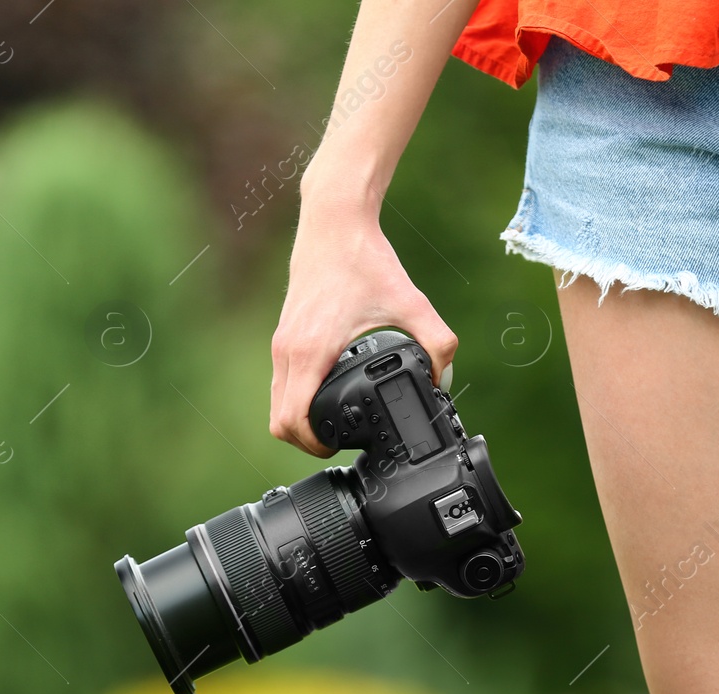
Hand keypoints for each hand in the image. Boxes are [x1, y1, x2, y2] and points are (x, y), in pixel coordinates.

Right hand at [269, 185, 456, 456]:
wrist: (333, 221)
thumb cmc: (364, 258)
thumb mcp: (411, 302)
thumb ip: (437, 342)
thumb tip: (443, 379)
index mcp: (311, 352)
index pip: (292, 420)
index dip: (312, 445)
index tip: (337, 446)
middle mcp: (288, 351)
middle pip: (277, 421)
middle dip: (304, 441)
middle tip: (336, 443)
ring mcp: (281, 343)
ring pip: (275, 402)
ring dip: (297, 421)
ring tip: (331, 426)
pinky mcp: (283, 334)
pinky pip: (280, 382)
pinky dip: (294, 399)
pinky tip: (324, 394)